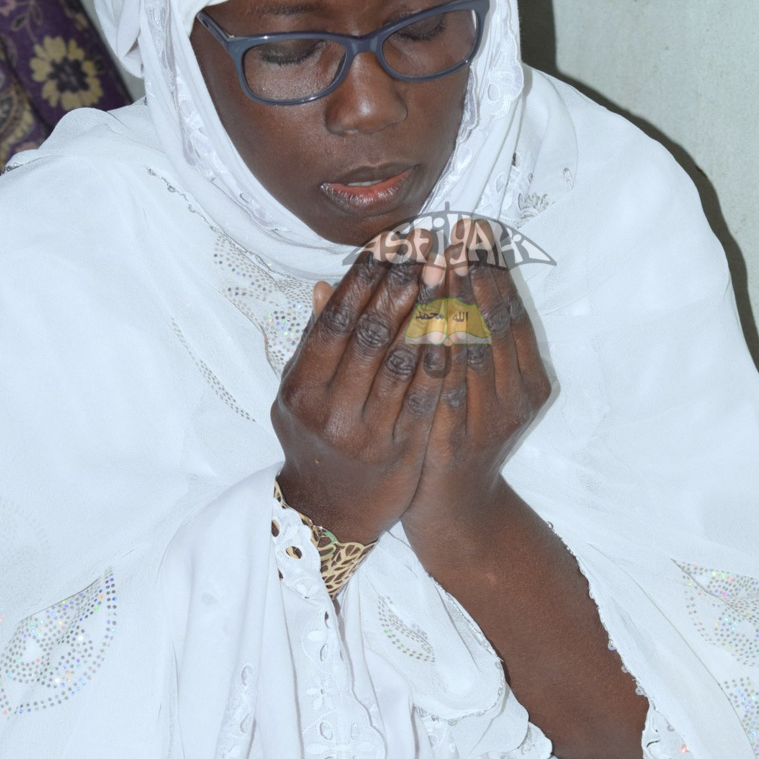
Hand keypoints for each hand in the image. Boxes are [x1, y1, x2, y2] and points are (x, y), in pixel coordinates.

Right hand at [272, 237, 445, 543]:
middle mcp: (328, 409)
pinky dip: (441, 358)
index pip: (334, 321)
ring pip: (400, 360)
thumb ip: (316, 343)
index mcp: (301, 388)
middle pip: (368, 334)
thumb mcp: (303, 393)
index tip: (388, 246)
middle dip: (400, 286)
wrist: (330, 513)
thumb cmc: (317, 441)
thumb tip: (326, 285)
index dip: (362, 280)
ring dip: (427, 312)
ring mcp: (364, 432)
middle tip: (426, 250)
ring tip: (445, 276)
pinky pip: (424, 395)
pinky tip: (458, 327)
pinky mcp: (399, 451)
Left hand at [400, 229, 550, 545]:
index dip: (493, 267)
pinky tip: (423, 323)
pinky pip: (448, 389)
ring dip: (455, 301)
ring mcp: (492, 418)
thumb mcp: (464, 382)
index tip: (474, 226)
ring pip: (475, 349)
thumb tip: (433, 270)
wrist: (456, 511)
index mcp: (528, 376)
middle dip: (476, 271)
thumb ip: (458, 332)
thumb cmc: (455, 436)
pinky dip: (437, 355)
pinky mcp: (460, 440)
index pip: (511, 310)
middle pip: (497, 321)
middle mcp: (518, 394)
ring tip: (437, 260)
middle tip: (458, 230)